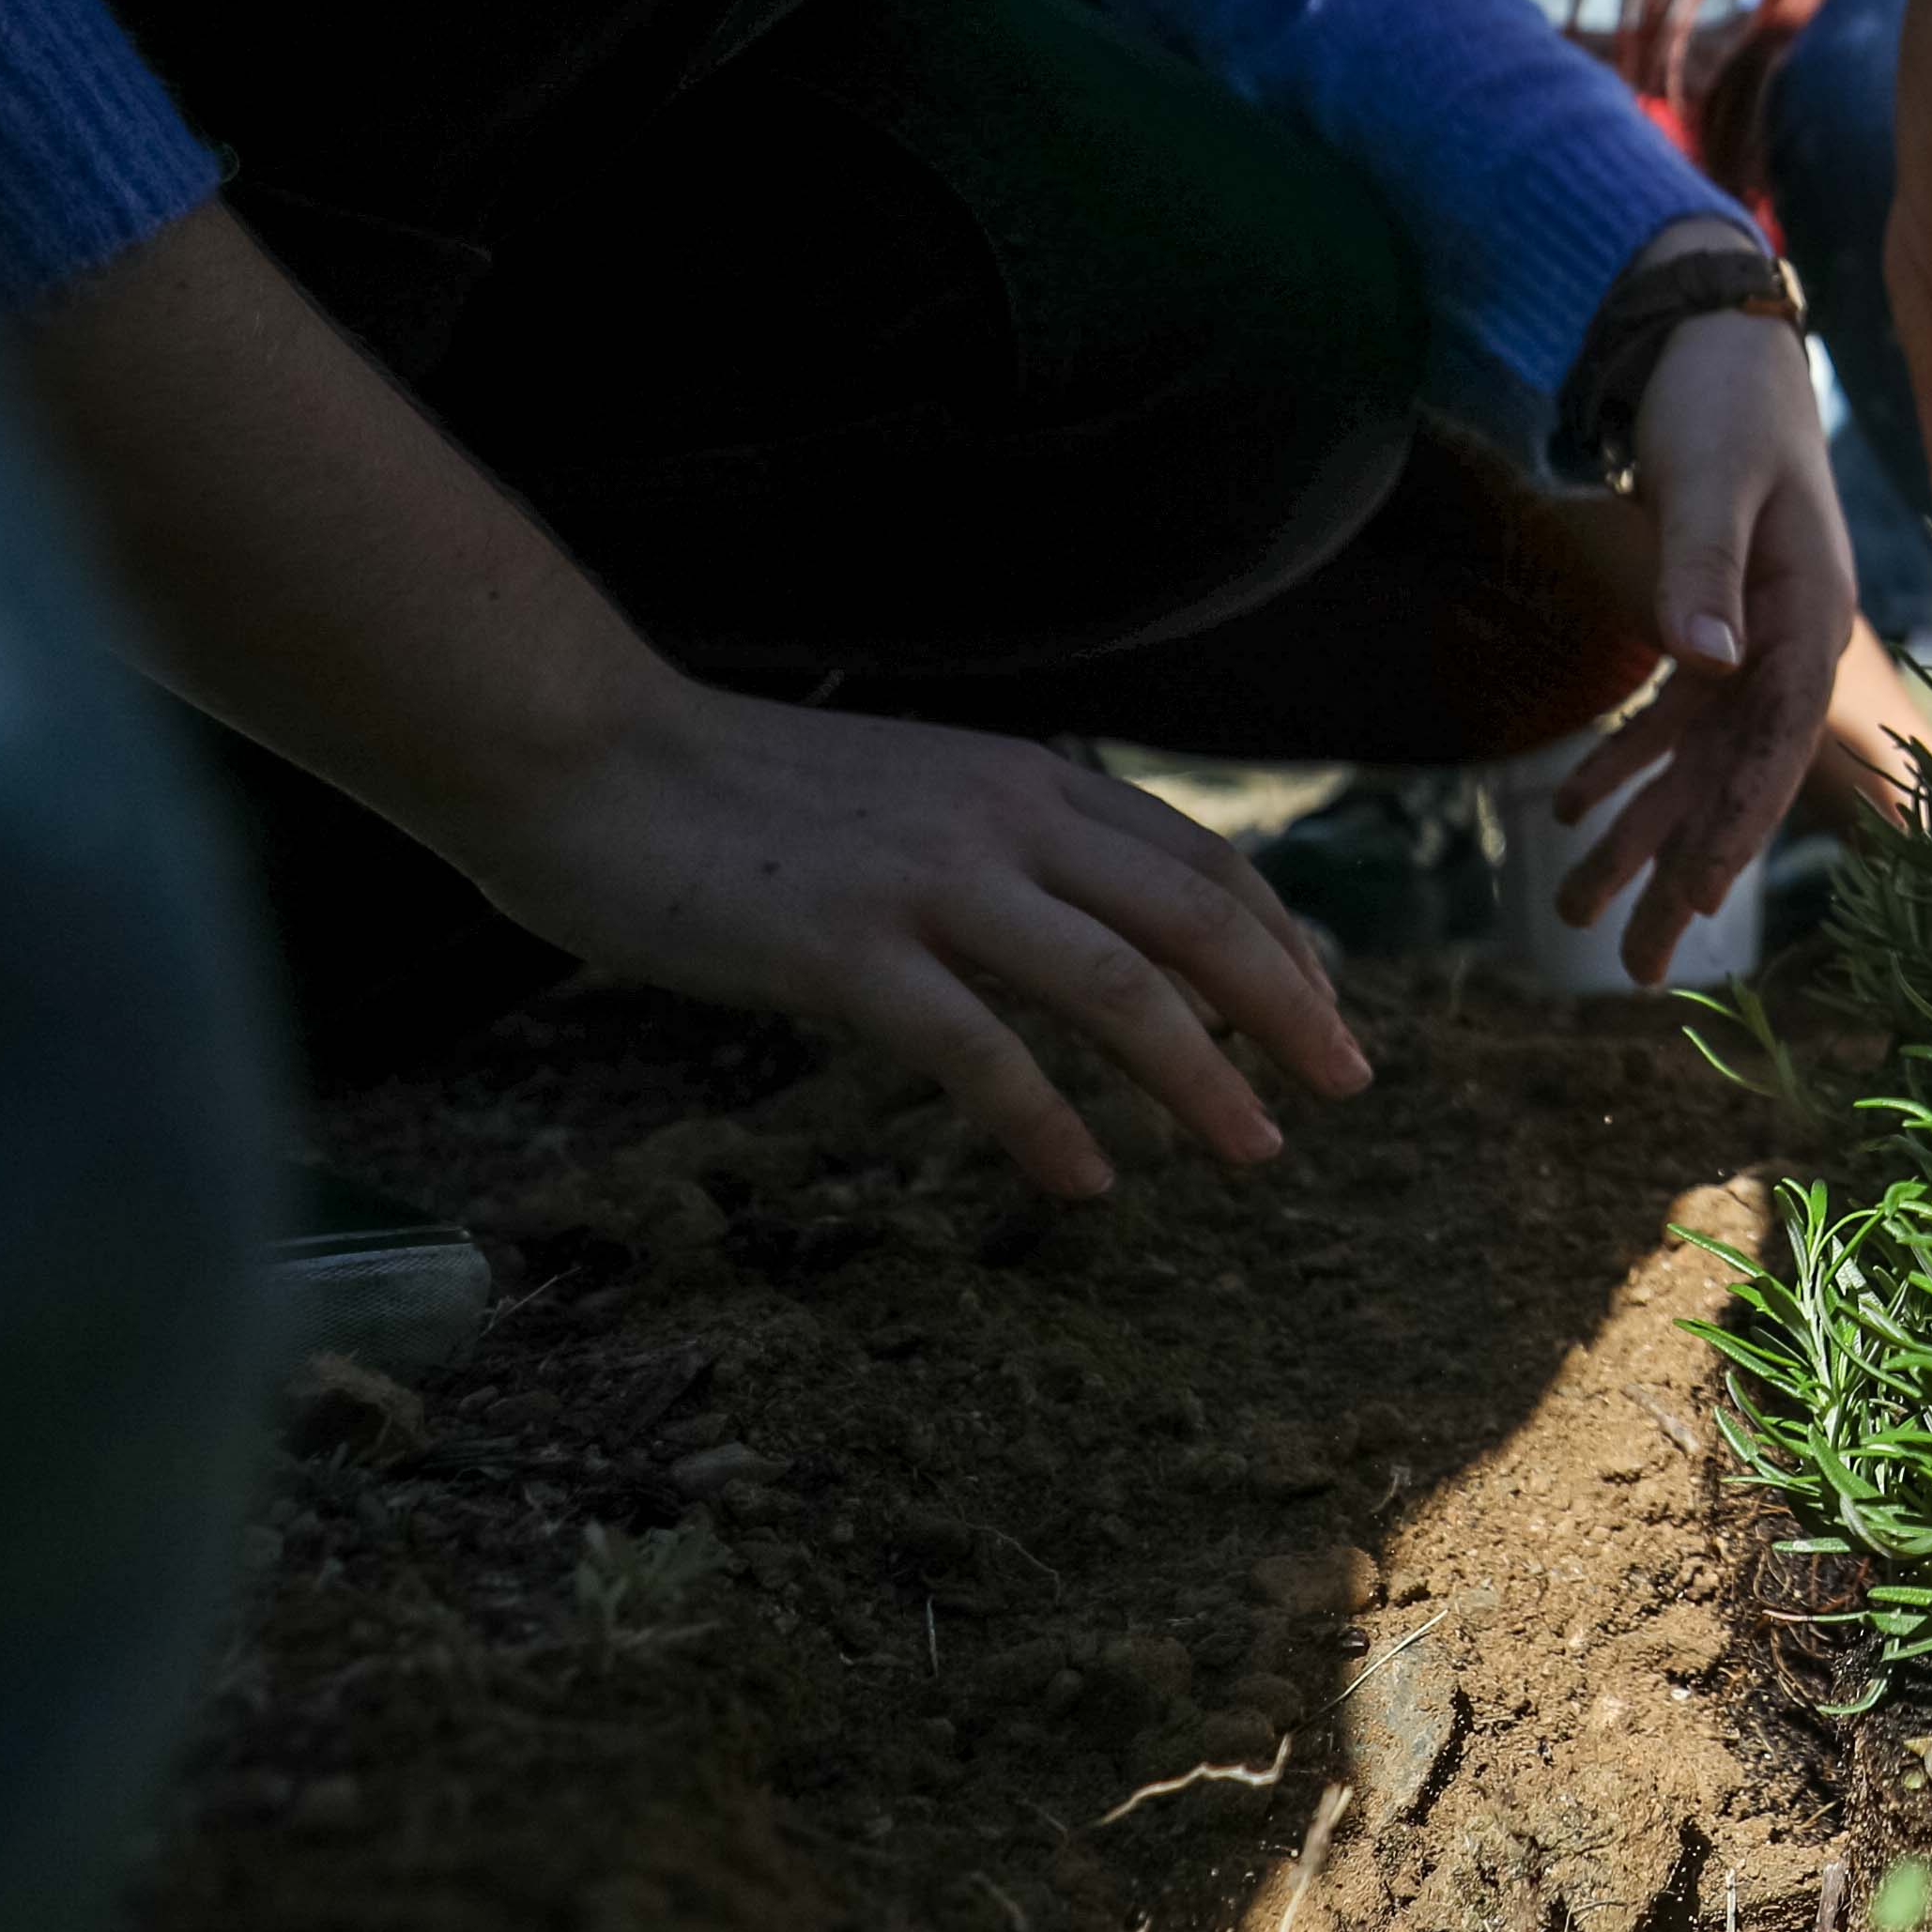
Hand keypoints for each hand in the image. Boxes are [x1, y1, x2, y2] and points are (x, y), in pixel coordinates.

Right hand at [458, 680, 1365, 1199]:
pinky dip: (1048, 1121)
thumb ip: (992, 844)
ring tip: (1257, 1151)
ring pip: (1120, 986)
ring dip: (1204, 1077)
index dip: (1282, 937)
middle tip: (1352, 1084)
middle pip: (1197, 918)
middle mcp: (1002, 818)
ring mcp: (928, 882)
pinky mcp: (844, 951)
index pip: (1200, 859)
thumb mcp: (903, 792)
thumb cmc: (726, 787)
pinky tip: (1089, 1180)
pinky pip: (980, 1050)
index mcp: (1022, 779)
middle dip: (1288, 1007)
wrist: (579, 752)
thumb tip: (1068, 921)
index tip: (1328, 1008)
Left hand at [1545, 236, 1861, 981]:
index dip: (1739, 821)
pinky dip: (1621, 767)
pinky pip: (1668, 719)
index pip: (1776, 738)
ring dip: (1642, 836)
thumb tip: (1699, 661)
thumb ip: (1705, 564)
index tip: (1699, 901)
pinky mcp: (1706, 620)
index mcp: (1809, 608)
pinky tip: (1568, 812)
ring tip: (1581, 917)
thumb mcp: (1714, 473)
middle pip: (1736, 776)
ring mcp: (1748, 635)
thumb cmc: (1720, 396)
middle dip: (1683, 870)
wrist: (1706, 330)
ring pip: (1696, 762)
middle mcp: (1786, 638)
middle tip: (1635, 969)